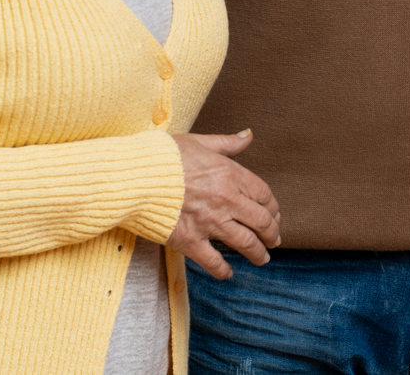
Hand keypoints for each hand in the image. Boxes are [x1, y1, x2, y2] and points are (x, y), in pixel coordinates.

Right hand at [167, 130, 281, 279]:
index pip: (264, 194)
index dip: (273, 208)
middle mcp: (225, 200)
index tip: (274, 215)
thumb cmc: (164, 156)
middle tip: (274, 241)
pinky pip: (214, 262)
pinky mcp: (189, 241)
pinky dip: (224, 270)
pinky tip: (228, 273)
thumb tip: (248, 135)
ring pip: (245, 243)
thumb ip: (227, 143)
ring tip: (262, 259)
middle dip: (271, 234)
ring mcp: (209, 222)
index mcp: (230, 174)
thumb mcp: (199, 142)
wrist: (134, 177)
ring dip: (258, 254)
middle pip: (260, 221)